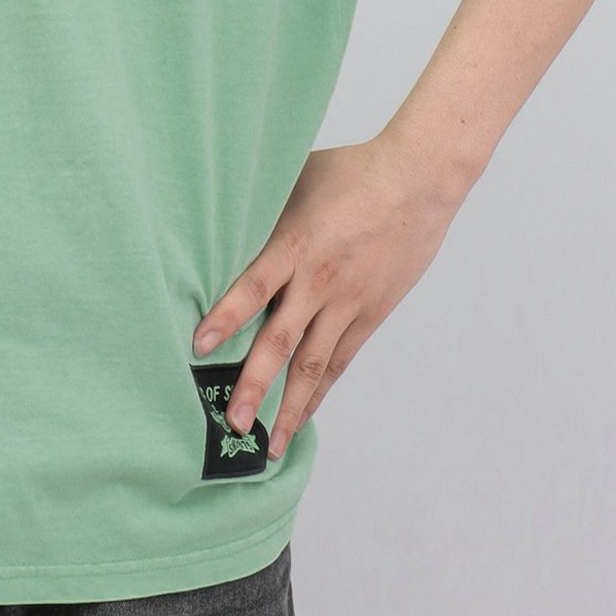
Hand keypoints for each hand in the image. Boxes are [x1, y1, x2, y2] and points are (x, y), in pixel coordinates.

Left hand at [191, 134, 465, 459]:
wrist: (417, 181)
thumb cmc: (351, 171)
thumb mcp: (296, 178)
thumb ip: (263, 212)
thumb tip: (219, 222)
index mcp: (296, 243)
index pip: (253, 288)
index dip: (226, 318)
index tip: (198, 347)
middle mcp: (319, 281)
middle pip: (281, 342)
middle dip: (254, 386)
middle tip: (231, 424)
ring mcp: (348, 302)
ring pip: (313, 364)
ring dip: (290, 406)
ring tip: (269, 443)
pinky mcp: (370, 313)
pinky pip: (340, 360)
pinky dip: (320, 390)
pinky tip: (304, 414)